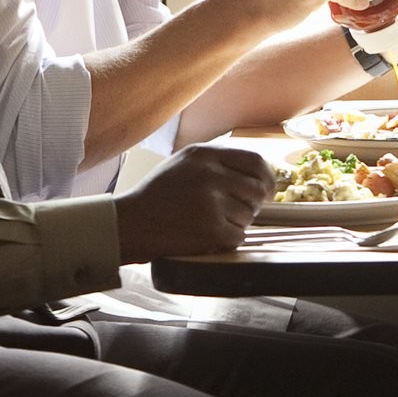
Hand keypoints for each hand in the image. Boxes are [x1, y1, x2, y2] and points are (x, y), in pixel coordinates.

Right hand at [113, 144, 275, 262]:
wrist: (130, 224)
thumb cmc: (156, 196)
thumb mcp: (183, 164)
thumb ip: (217, 163)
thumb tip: (255, 173)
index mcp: (205, 155)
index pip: (255, 161)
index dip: (266, 178)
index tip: (267, 190)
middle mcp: (211, 174)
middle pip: (257, 190)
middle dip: (252, 205)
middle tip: (236, 212)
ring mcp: (211, 202)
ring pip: (248, 216)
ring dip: (236, 224)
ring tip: (209, 223)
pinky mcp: (210, 229)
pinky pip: (237, 237)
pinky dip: (226, 241)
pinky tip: (206, 236)